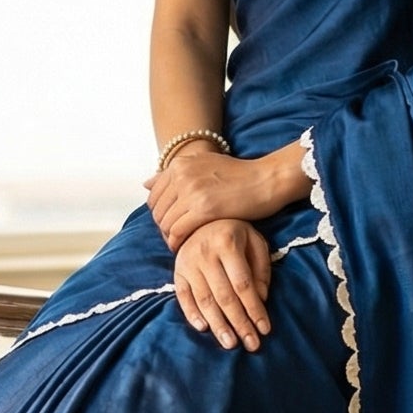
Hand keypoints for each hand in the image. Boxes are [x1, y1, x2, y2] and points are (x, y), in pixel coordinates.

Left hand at [144, 140, 304, 251]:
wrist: (266, 179)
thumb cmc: (239, 174)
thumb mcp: (203, 164)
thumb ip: (176, 173)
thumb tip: (146, 183)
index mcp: (180, 164)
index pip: (154, 196)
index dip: (160, 214)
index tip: (170, 224)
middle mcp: (182, 175)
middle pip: (158, 211)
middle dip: (164, 227)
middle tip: (176, 238)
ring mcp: (192, 191)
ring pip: (166, 223)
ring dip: (170, 237)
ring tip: (182, 244)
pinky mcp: (204, 209)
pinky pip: (178, 231)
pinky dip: (178, 243)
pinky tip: (185, 248)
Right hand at [172, 219, 271, 350]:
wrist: (203, 217)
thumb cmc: (235, 233)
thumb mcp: (255, 242)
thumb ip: (261, 269)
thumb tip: (261, 299)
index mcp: (227, 243)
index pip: (243, 285)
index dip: (254, 309)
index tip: (265, 329)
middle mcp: (205, 253)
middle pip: (224, 297)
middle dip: (239, 323)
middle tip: (251, 344)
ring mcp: (188, 263)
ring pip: (204, 300)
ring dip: (218, 325)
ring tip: (230, 344)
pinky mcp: (177, 271)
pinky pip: (183, 296)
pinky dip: (192, 314)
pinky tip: (204, 329)